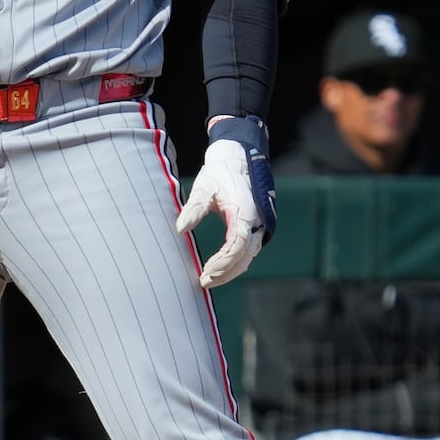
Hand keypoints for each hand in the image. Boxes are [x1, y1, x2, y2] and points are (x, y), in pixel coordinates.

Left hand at [176, 116, 276, 288]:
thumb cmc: (219, 172)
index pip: (237, 245)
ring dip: (230, 269)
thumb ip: (194, 208)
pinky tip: (218, 266)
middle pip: (245, 256)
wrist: (235, 158)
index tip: (205, 271)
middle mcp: (257, 221)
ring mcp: (259, 224)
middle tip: (203, 281)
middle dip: (225, 272)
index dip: (223, 262)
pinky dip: (235, 261)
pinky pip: (247, 249)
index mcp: (246, 211)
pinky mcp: (255, 225)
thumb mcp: (204, 187)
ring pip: (248, 256)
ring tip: (208, 278)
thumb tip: (180, 229)